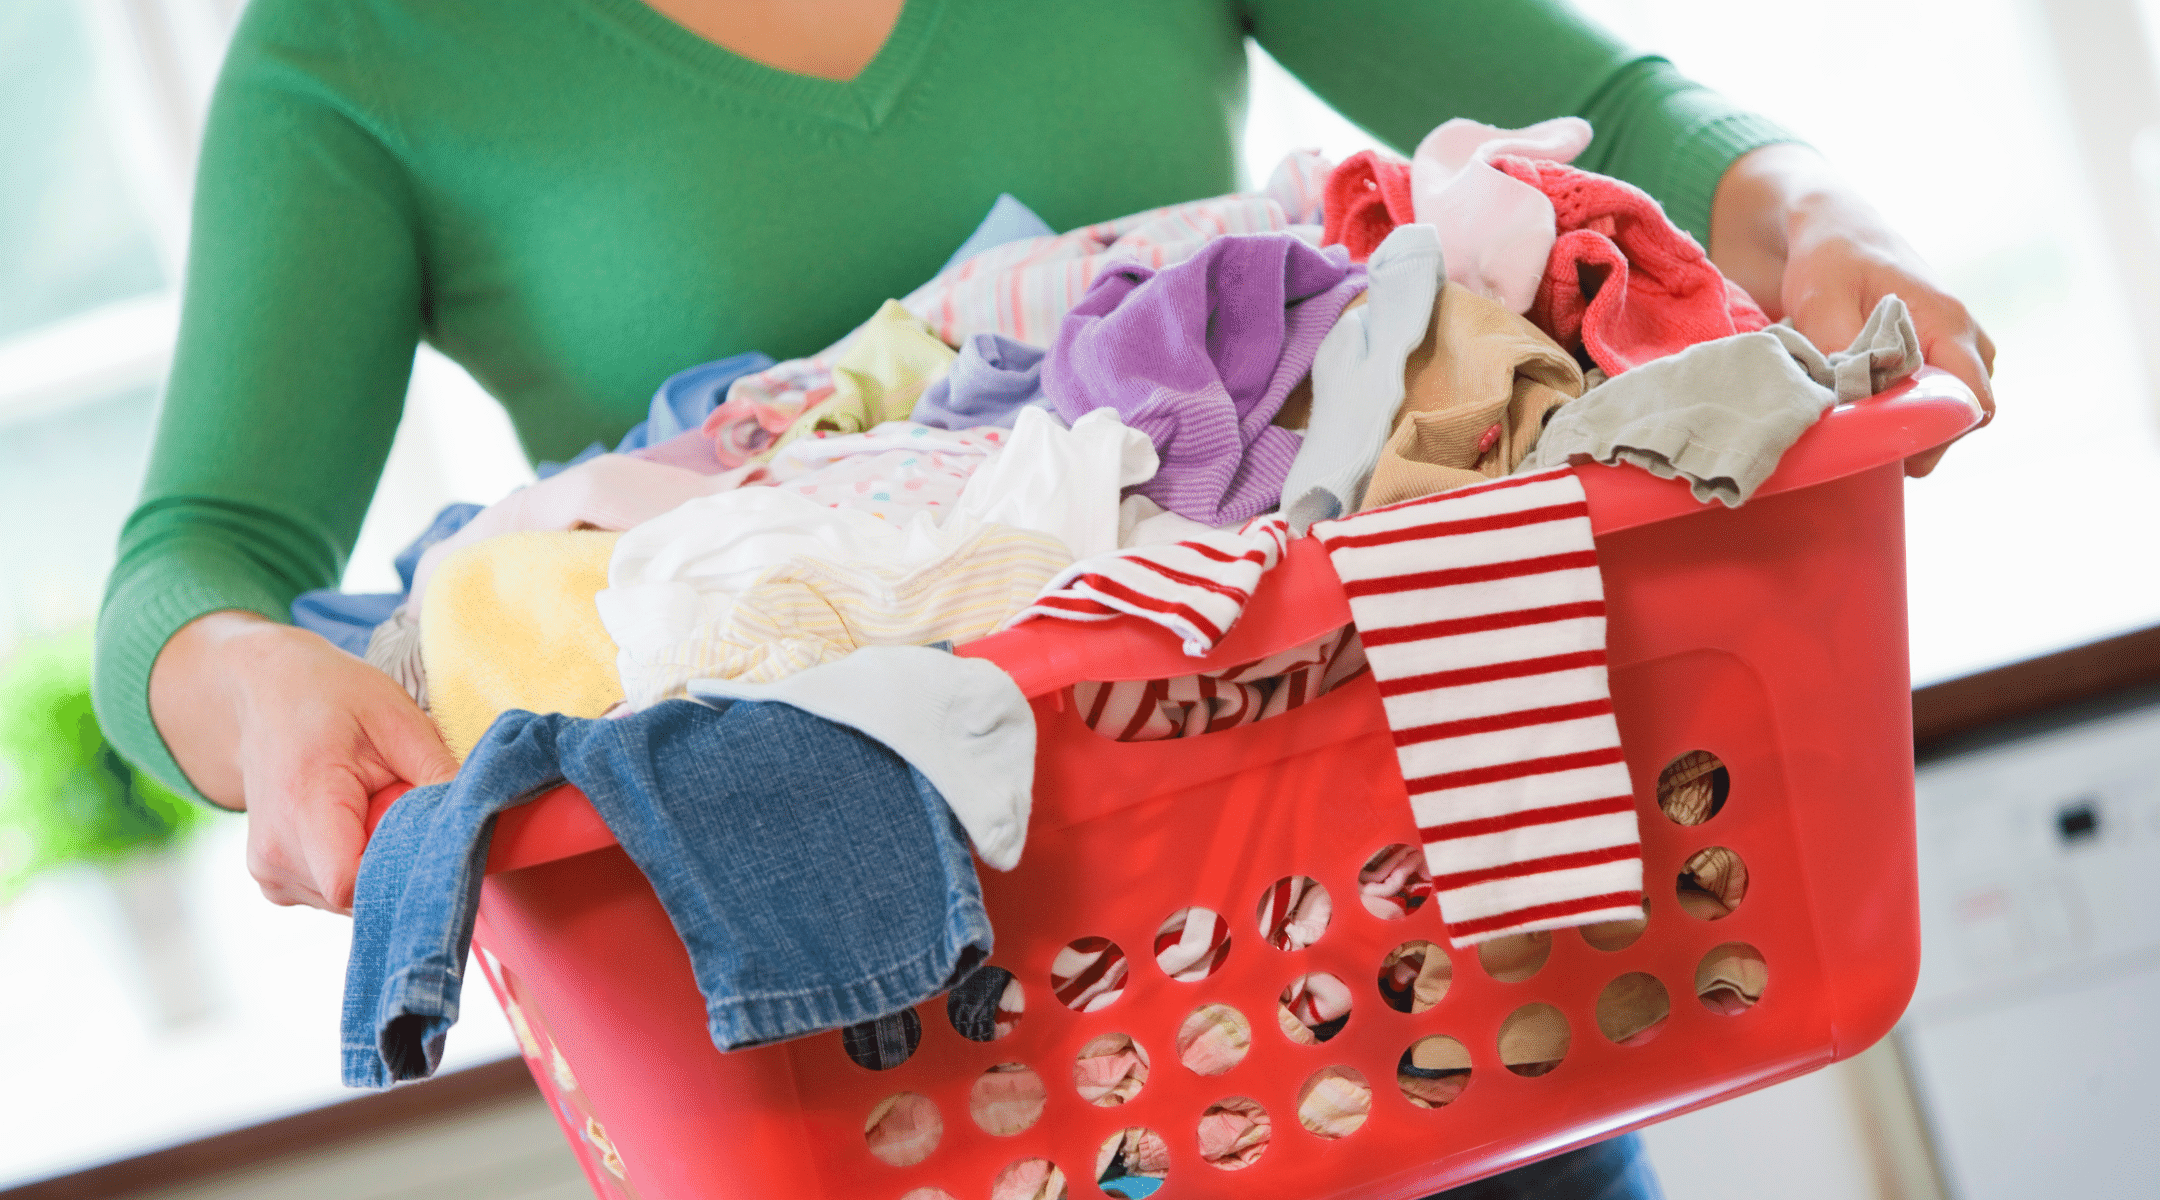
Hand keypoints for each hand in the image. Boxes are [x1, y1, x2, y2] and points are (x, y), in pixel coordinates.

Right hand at [150, 611, 458, 912]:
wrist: (267, 693)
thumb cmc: (333, 698)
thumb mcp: (397, 717)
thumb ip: (439, 772)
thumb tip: (482, 816)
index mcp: (302, 805)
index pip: (352, 884)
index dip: (403, 876)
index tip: (436, 845)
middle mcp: (274, 851)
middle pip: (358, 895)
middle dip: (398, 865)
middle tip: (408, 811)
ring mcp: (268, 870)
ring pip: (348, 900)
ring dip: (377, 865)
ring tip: (373, 809)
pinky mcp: (272, 879)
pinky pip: (331, 894)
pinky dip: (356, 867)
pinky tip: (354, 825)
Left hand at [1710, 143, 1995, 474]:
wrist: (1833, 228)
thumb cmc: (1830, 259)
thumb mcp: (1823, 304)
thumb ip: (1844, 356)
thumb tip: (1857, 408)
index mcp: (1946, 321)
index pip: (1974, 397)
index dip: (1943, 434)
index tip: (1902, 452)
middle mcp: (1963, 333)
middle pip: (1969, 408)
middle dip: (1930, 436)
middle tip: (1879, 450)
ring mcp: (1954, 341)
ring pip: (1956, 402)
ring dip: (1920, 423)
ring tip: (1873, 431)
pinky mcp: (1935, 348)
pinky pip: (1939, 390)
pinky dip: (1912, 407)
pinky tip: (1873, 412)